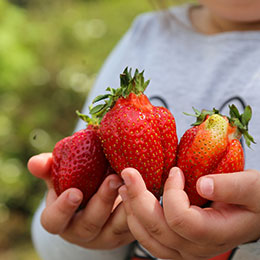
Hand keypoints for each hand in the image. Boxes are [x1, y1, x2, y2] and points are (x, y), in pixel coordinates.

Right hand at [28, 153, 133, 248]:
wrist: (100, 197)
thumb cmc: (77, 184)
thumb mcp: (62, 176)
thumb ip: (49, 168)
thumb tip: (34, 162)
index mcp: (61, 219)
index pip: (53, 221)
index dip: (62, 209)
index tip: (75, 192)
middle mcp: (82, 232)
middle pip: (89, 224)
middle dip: (102, 201)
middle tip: (114, 178)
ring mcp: (105, 236)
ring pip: (115, 228)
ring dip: (124, 205)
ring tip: (132, 183)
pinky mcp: (125, 234)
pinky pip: (133, 226)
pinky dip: (139, 208)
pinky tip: (144, 190)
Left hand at [118, 167, 259, 259]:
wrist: (255, 213)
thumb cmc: (256, 200)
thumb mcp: (253, 188)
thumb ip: (232, 187)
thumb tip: (203, 183)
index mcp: (216, 232)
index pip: (182, 220)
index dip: (172, 193)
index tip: (175, 171)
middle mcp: (197, 248)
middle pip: (158, 229)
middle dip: (138, 198)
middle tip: (127, 173)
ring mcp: (184, 249)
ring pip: (149, 238)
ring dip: (132, 211)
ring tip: (124, 188)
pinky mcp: (177, 244)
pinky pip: (150, 239)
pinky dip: (137, 221)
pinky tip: (131, 204)